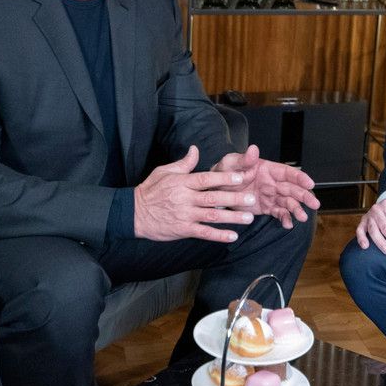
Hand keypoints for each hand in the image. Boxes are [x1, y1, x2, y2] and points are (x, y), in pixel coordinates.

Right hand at [133, 145, 258, 242]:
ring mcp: (185, 215)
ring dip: (231, 218)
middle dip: (234, 198)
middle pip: (213, 198)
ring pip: (212, 216)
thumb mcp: (164, 171)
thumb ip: (183, 163)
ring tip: (248, 218)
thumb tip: (195, 149)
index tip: (240, 177)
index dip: (223, 178)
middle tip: (251, 199)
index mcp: (182, 182)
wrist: (134, 213)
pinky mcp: (183, 229)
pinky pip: (203, 233)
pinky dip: (218, 235)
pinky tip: (232, 236)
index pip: (206, 179)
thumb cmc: (150, 190)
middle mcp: (185, 198)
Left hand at [211, 144, 319, 228]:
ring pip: (288, 202)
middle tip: (314, 204)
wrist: (216, 189)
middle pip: (293, 189)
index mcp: (268, 169)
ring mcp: (271, 196)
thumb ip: (243, 159)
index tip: (310, 184)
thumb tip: (253, 149)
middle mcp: (273, 182)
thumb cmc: (225, 172)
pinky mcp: (266, 208)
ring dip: (297, 209)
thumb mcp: (231, 163)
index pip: (288, 173)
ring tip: (302, 217)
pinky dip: (285, 218)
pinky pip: (278, 213)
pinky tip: (289, 224)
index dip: (300, 178)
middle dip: (304, 196)